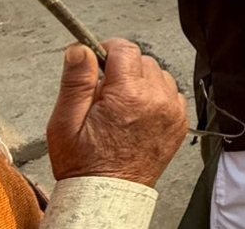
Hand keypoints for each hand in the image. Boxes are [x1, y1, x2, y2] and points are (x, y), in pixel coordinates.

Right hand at [46, 39, 186, 187]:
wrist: (106, 194)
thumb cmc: (83, 162)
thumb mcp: (65, 121)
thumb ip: (76, 81)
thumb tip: (80, 49)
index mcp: (127, 95)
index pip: (125, 49)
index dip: (108, 49)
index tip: (98, 59)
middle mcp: (156, 99)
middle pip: (143, 60)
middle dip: (123, 69)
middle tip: (105, 92)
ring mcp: (172, 111)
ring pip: (159, 75)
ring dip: (142, 81)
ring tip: (122, 105)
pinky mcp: (179, 122)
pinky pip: (172, 94)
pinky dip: (157, 97)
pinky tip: (139, 113)